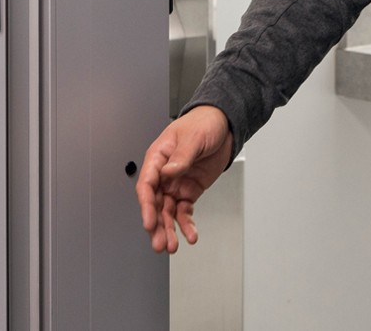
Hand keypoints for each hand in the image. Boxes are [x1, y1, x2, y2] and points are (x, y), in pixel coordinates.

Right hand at [137, 105, 232, 252]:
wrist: (224, 125)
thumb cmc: (203, 124)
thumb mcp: (193, 138)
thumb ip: (181, 157)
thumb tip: (169, 171)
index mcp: (158, 158)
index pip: (147, 185)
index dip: (146, 205)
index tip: (149, 222)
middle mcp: (164, 174)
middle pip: (155, 204)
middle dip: (156, 225)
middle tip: (160, 243)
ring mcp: (176, 184)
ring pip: (167, 212)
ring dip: (169, 229)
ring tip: (171, 246)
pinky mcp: (189, 191)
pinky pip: (184, 211)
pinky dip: (186, 224)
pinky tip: (190, 235)